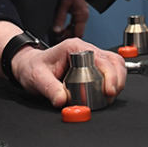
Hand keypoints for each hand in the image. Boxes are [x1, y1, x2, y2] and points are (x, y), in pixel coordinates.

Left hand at [11, 38, 126, 107]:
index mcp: (74, 47)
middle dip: (117, 79)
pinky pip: (110, 70)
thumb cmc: (34, 67)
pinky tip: (108, 92)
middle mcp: (85, 49)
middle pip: (112, 60)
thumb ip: (50, 89)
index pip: (100, 58)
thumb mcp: (38, 78)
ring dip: (117, 80)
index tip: (109, 90)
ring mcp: (90, 57)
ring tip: (110, 96)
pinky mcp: (92, 65)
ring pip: (115, 64)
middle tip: (110, 96)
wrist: (30, 66)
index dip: (109, 74)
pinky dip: (113, 81)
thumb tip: (62, 100)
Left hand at [52, 0, 88, 39]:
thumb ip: (60, 18)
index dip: (70, 39)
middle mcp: (83, 16)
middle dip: (67, 36)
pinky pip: (73, 23)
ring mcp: (80, 15)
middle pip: (76, 32)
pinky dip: (67, 27)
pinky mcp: (77, 12)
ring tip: (57, 34)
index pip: (79, 34)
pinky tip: (60, 28)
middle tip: (56, 39)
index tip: (61, 42)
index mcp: (82, 16)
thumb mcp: (64, 4)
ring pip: (74, 28)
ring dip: (66, 32)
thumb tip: (56, 30)